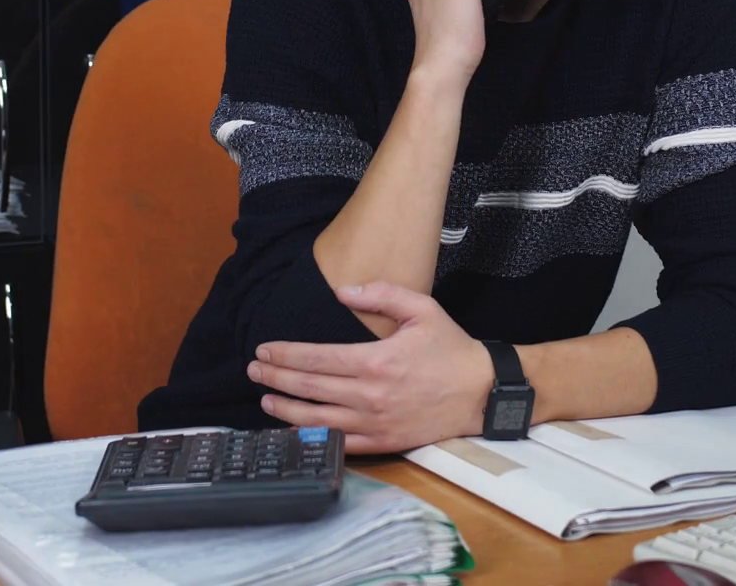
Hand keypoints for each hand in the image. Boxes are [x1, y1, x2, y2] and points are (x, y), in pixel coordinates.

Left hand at [249, 282, 496, 452]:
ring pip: (318, 420)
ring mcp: (375, 423)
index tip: (264, 350)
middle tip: (254, 371)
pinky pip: (340, 445)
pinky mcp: (383, 442)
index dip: (285, 355)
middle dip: (276, 378)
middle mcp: (370, 395)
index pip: (317, 358)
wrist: (481, 392)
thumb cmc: (451, 349)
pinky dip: (314, 438)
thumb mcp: (422, 309)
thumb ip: (382, 294)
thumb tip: (343, 290)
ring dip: (286, 409)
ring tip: (265, 400)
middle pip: (310, 388)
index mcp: (376, 361)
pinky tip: (296, 430)